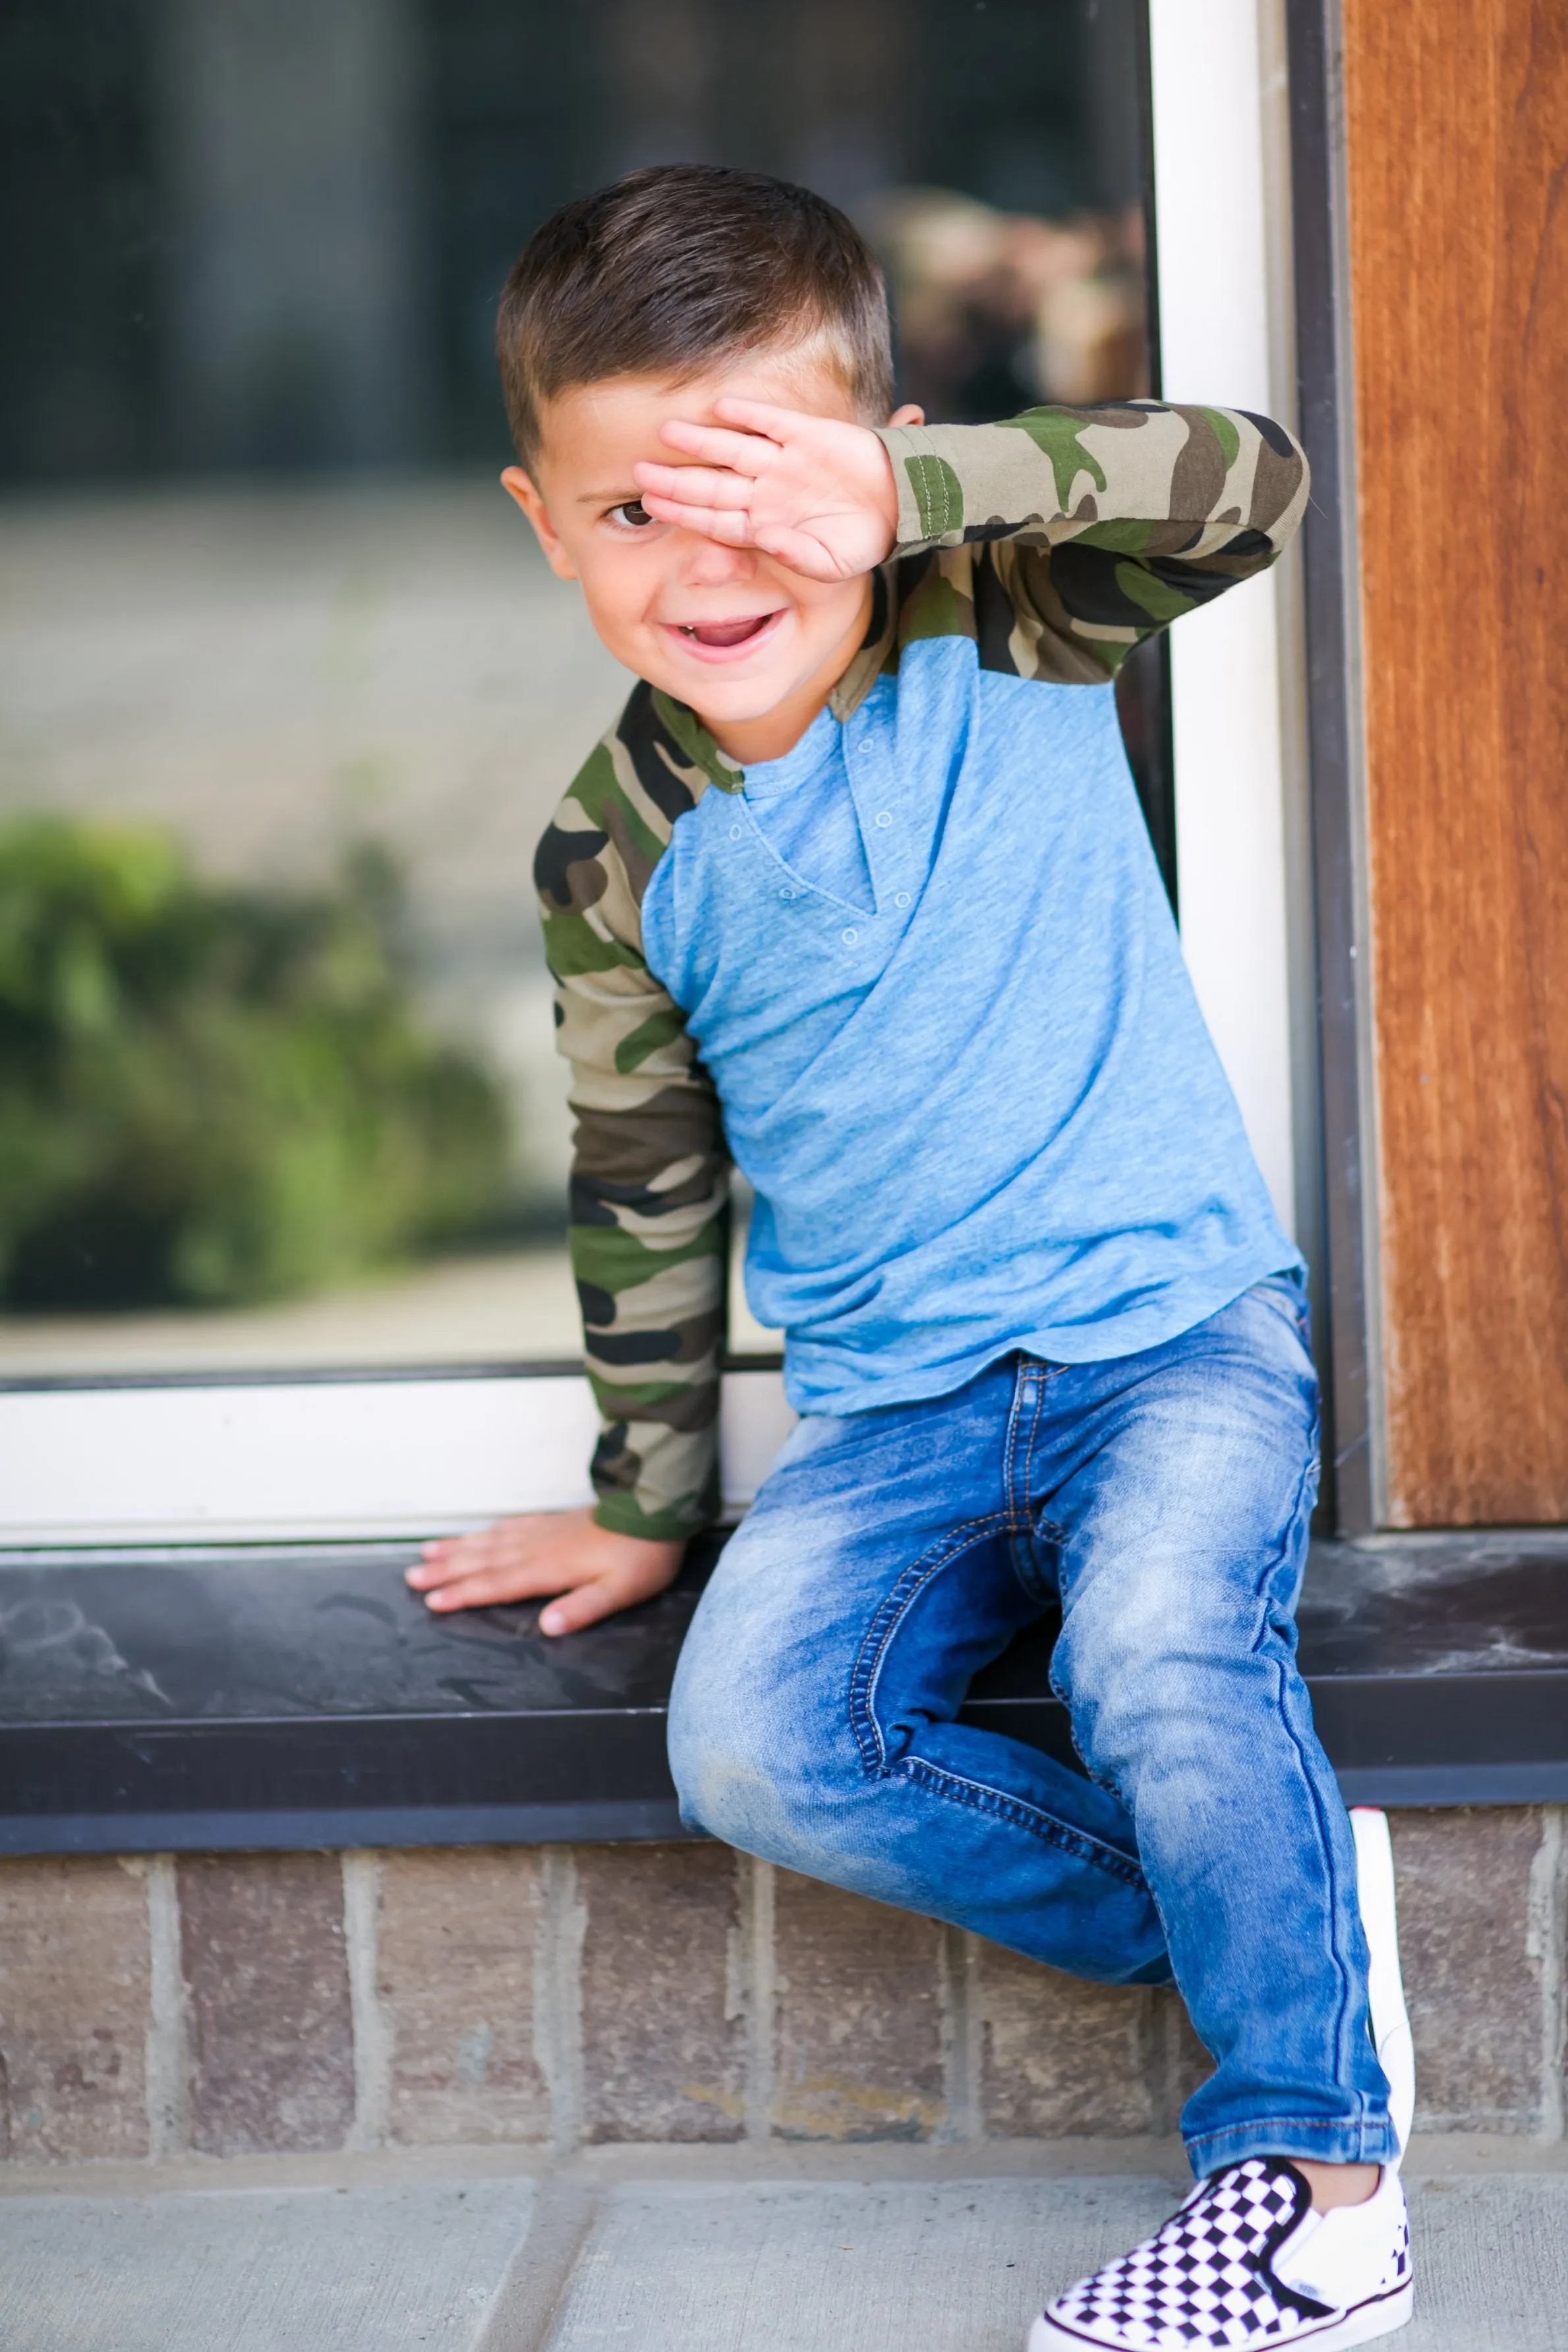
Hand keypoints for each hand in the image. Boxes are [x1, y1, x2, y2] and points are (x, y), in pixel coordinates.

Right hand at [406, 1507, 683, 1633]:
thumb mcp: (620, 1591)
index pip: (497, 1585)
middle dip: (446, 1571)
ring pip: (491, 1541)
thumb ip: (583, 1608)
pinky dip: (487, 1532)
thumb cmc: (642, 1556)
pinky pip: (510, 1525)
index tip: (433, 1601)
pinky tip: (478, 1534)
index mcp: (548, 1569)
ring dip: (458, 1549)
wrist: (656, 1510)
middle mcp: (538, 1547)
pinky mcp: (554, 1521)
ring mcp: (544, 1531)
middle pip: (483, 1561)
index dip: (464, 1594)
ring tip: (428, 1553)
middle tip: (411, 1577)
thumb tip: (548, 1627)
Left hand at [632, 397, 899, 581]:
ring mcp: (784, 462)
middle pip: (712, 485)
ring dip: (701, 442)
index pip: (714, 519)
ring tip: (667, 433)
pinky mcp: (808, 434)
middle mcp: (766, 492)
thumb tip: (766, 539)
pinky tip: (720, 407)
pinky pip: (772, 421)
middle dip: (676, 479)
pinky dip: (749, 414)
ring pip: (733, 450)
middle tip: (638, 472)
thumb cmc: (860, 544)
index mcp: (765, 526)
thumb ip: (794, 555)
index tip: (652, 506)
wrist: (899, 509)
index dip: (683, 512)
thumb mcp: (829, 564)